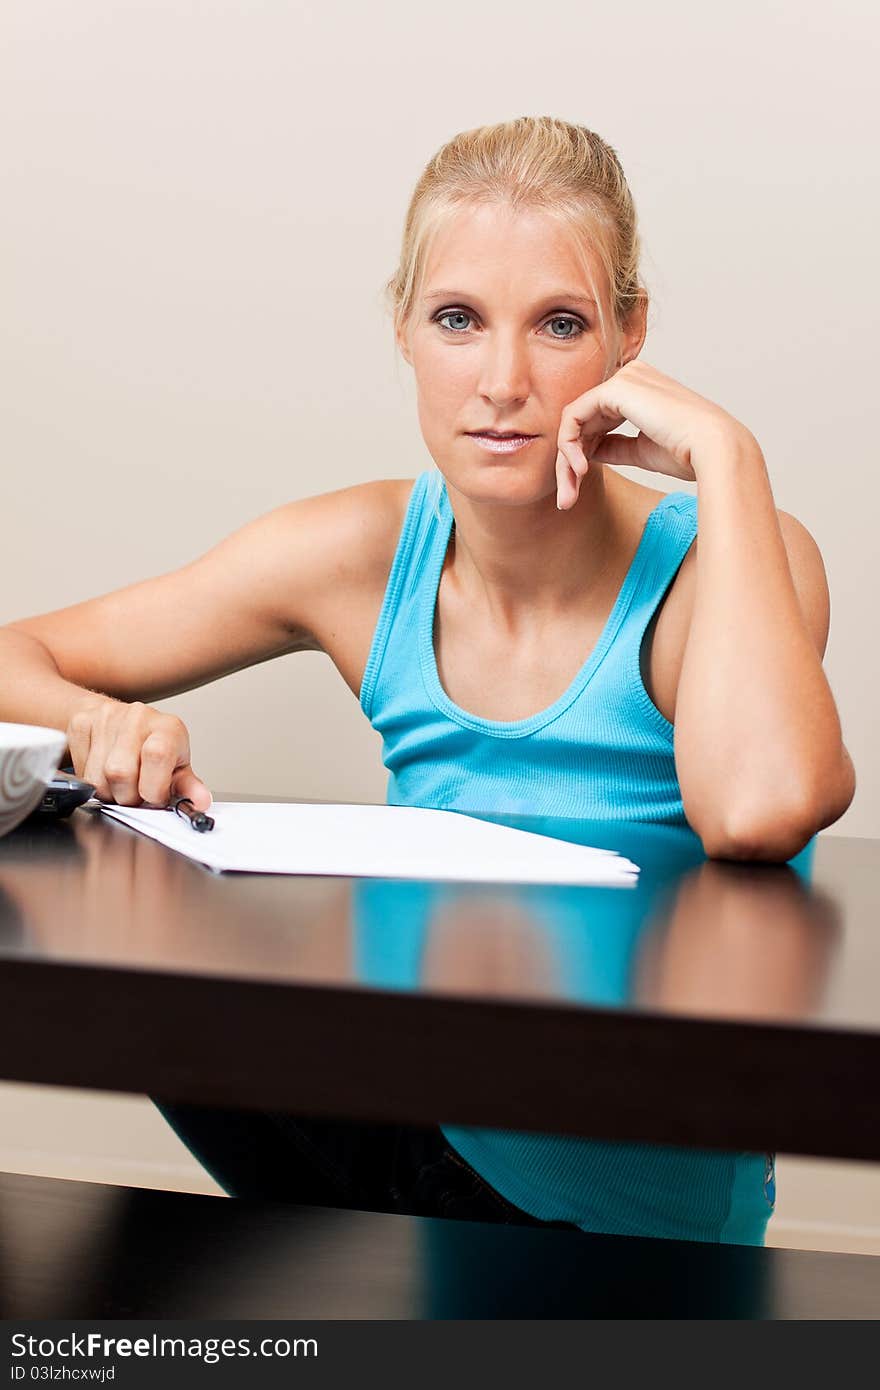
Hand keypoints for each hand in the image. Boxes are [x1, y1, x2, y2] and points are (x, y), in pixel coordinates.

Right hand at [65, 695, 212, 809]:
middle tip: (136, 792)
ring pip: (97, 778)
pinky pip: (80, 770)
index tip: (155, 796)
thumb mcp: (177, 766)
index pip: (157, 756)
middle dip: (128, 796)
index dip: (153, 788)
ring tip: (121, 783)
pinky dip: (91, 781)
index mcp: (168, 728)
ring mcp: (107, 717)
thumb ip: (188, 787)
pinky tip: (103, 771)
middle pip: (120, 773)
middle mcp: (138, 717)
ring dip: (108, 792)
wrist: (121, 720)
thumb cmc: (154, 747)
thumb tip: (200, 802)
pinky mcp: (81, 723)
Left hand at [555, 360, 755, 508]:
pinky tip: (579, 470)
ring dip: (565, 460)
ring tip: (570, 491)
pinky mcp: (615, 389)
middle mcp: (629, 377)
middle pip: (581, 420)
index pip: (596, 419)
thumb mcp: (641, 451)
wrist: (713, 450)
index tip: (580, 486)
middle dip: (568, 462)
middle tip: (567, 497)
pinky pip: (573, 417)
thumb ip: (614, 446)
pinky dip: (569, 446)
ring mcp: (623, 379)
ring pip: (573, 420)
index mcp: (640, 389)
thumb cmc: (688, 453)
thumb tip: (587, 452)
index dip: (583, 453)